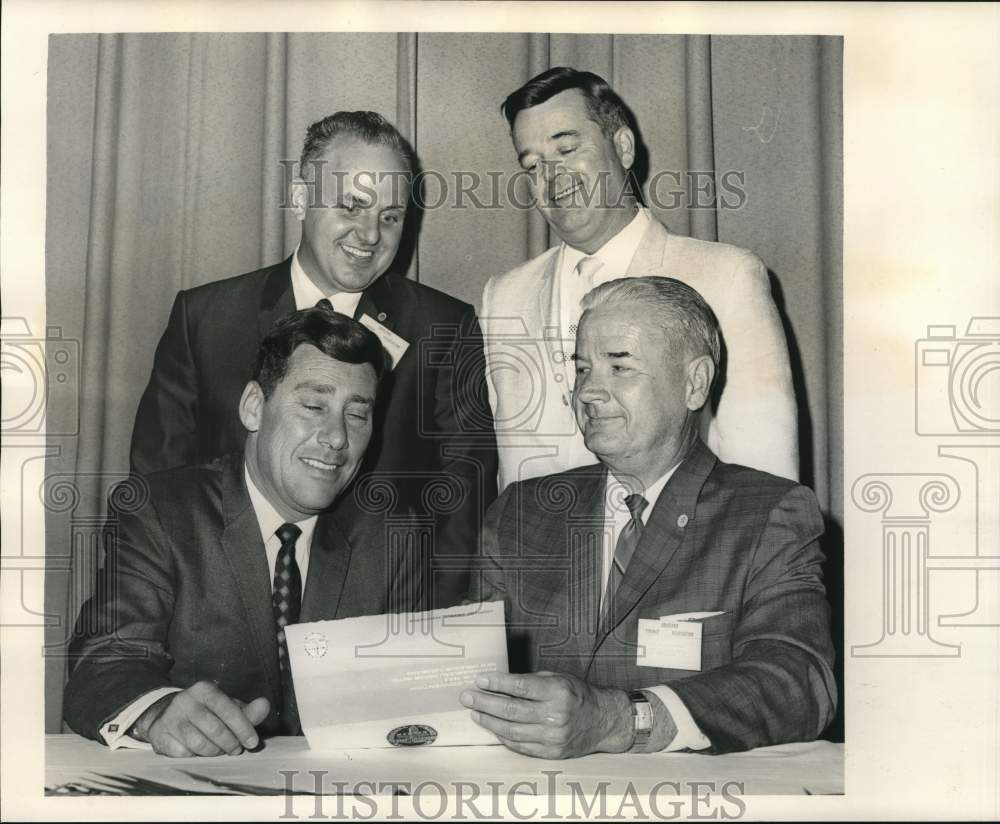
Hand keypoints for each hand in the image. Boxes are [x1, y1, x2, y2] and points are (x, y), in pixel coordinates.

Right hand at [131, 681, 269, 756]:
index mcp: (205, 689)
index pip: (228, 709)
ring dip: (214, 752)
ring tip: (219, 750)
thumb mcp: (227, 708)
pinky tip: (198, 751)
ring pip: (199, 744)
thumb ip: (248, 710)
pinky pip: (183, 753)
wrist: (165, 715)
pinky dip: (195, 756)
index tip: (253, 743)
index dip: (243, 728)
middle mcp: (186, 700)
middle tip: (236, 750)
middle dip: (230, 744)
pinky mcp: (159, 735)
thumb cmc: (205, 712)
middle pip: (215, 729)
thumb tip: (265, 705)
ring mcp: (170, 718)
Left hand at [460, 671, 632, 758]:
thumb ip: (531, 682)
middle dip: (485, 703)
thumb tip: (498, 684)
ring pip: (512, 731)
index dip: (497, 683)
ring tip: (476, 713)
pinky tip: (493, 728)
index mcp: (557, 692)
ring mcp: (553, 737)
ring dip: (489, 722)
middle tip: (467, 697)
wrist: (603, 721)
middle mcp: (555, 716)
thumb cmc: (577, 694)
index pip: (520, 686)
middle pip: (511, 710)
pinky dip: (504, 737)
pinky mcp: (551, 752)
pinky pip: (520, 746)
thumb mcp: (557, 678)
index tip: (479, 680)